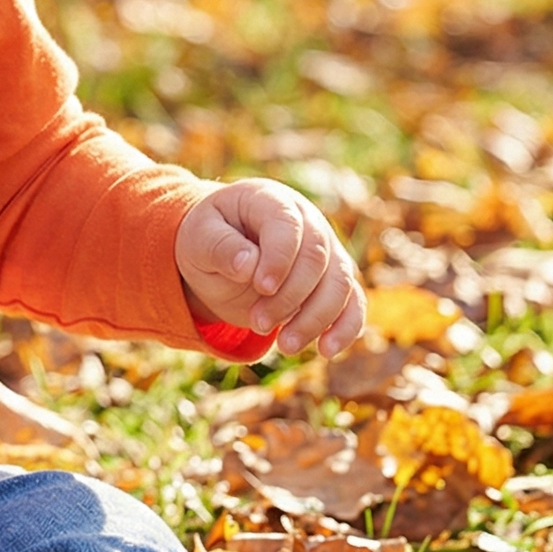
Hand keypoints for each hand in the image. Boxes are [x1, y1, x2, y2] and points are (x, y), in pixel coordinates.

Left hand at [176, 179, 365, 358]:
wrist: (222, 253)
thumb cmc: (210, 238)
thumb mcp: (198, 237)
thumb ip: (219, 246)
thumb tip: (247, 265)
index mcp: (271, 201)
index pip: (288, 226)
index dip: (279, 258)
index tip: (260, 287)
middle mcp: (308, 221)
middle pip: (317, 259)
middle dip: (290, 296)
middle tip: (258, 323)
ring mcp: (327, 250)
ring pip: (340, 284)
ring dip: (316, 318)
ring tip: (285, 345)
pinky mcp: (335, 280)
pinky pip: (353, 303)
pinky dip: (345, 327)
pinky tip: (326, 350)